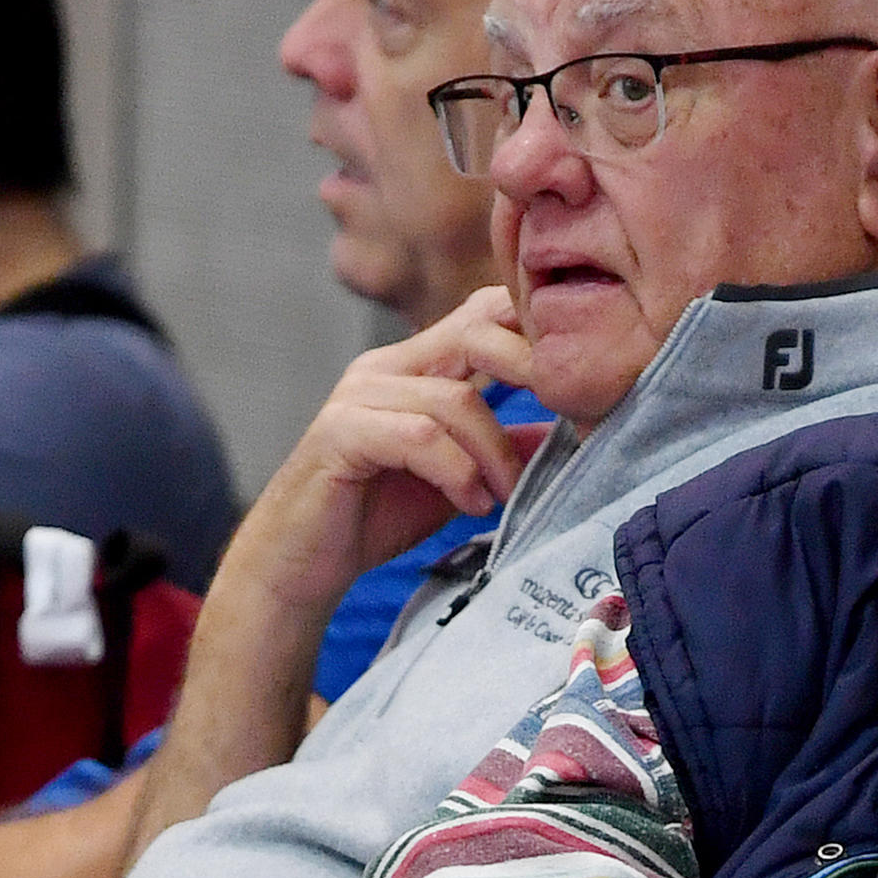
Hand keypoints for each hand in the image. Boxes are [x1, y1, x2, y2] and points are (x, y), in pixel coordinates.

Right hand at [220, 289, 542, 622]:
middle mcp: (385, 367)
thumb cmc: (372, 516)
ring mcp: (358, 396)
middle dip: (530, 372)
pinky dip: (456, 472)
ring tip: (505, 497)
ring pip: (453, 400)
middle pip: (474, 333)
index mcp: (414, 365)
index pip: (482, 313)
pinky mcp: (340, 433)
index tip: (579, 380)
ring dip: (494, 453)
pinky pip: (418, 438)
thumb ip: (503, 449)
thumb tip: (568, 434)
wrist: (298, 564)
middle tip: (571, 418)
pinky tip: (471, 504)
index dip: (533, 330)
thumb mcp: (458, 479)